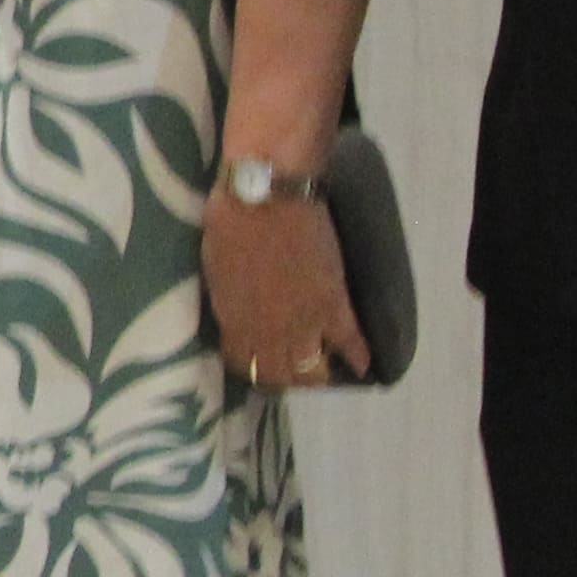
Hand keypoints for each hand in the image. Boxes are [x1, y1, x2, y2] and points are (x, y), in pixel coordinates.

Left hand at [204, 187, 368, 390]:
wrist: (266, 200)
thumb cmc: (229, 224)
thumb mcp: (215, 272)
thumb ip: (228, 301)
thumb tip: (235, 313)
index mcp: (233, 322)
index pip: (241, 362)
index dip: (250, 366)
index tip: (257, 362)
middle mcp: (267, 332)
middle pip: (278, 373)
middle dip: (284, 377)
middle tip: (293, 371)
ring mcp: (302, 322)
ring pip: (311, 367)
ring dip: (317, 373)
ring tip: (322, 371)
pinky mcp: (333, 305)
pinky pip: (350, 342)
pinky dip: (358, 356)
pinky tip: (362, 366)